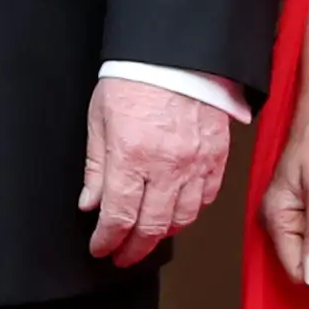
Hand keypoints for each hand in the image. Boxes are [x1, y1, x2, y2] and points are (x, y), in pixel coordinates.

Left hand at [82, 78, 233, 266]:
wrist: (179, 53)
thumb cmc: (137, 77)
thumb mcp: (100, 119)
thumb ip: (96, 166)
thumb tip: (91, 202)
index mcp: (131, 156)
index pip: (118, 218)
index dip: (107, 241)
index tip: (100, 248)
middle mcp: (166, 166)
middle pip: (152, 227)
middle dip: (133, 249)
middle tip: (122, 255)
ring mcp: (196, 164)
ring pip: (182, 218)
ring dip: (162, 234)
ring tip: (147, 237)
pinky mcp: (217, 157)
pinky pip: (207, 198)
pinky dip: (191, 212)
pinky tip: (178, 213)